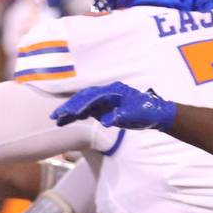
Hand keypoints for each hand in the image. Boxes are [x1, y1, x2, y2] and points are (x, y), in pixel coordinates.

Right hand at [51, 82, 176, 129]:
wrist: (156, 113)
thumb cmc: (147, 112)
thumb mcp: (136, 114)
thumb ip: (121, 116)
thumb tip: (106, 121)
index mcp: (113, 91)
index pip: (92, 97)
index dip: (80, 105)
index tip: (69, 113)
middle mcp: (106, 93)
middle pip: (83, 98)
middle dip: (69, 107)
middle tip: (55, 116)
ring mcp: (104, 100)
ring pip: (83, 104)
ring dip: (70, 112)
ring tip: (57, 120)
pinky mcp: (104, 107)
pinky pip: (87, 110)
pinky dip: (78, 115)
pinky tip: (68, 120)